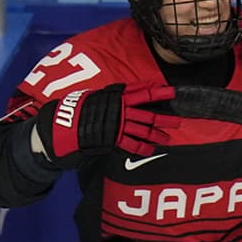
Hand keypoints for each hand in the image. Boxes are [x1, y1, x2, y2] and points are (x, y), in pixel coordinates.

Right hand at [34, 83, 180, 164]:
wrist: (63, 123)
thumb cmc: (79, 107)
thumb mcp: (97, 94)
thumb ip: (115, 93)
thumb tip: (130, 90)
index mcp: (117, 98)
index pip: (141, 93)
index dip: (158, 92)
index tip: (173, 92)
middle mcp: (120, 111)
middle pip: (147, 115)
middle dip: (164, 119)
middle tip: (178, 121)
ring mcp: (117, 126)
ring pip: (142, 131)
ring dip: (156, 135)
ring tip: (167, 139)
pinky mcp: (112, 139)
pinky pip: (130, 145)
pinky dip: (142, 148)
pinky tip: (151, 151)